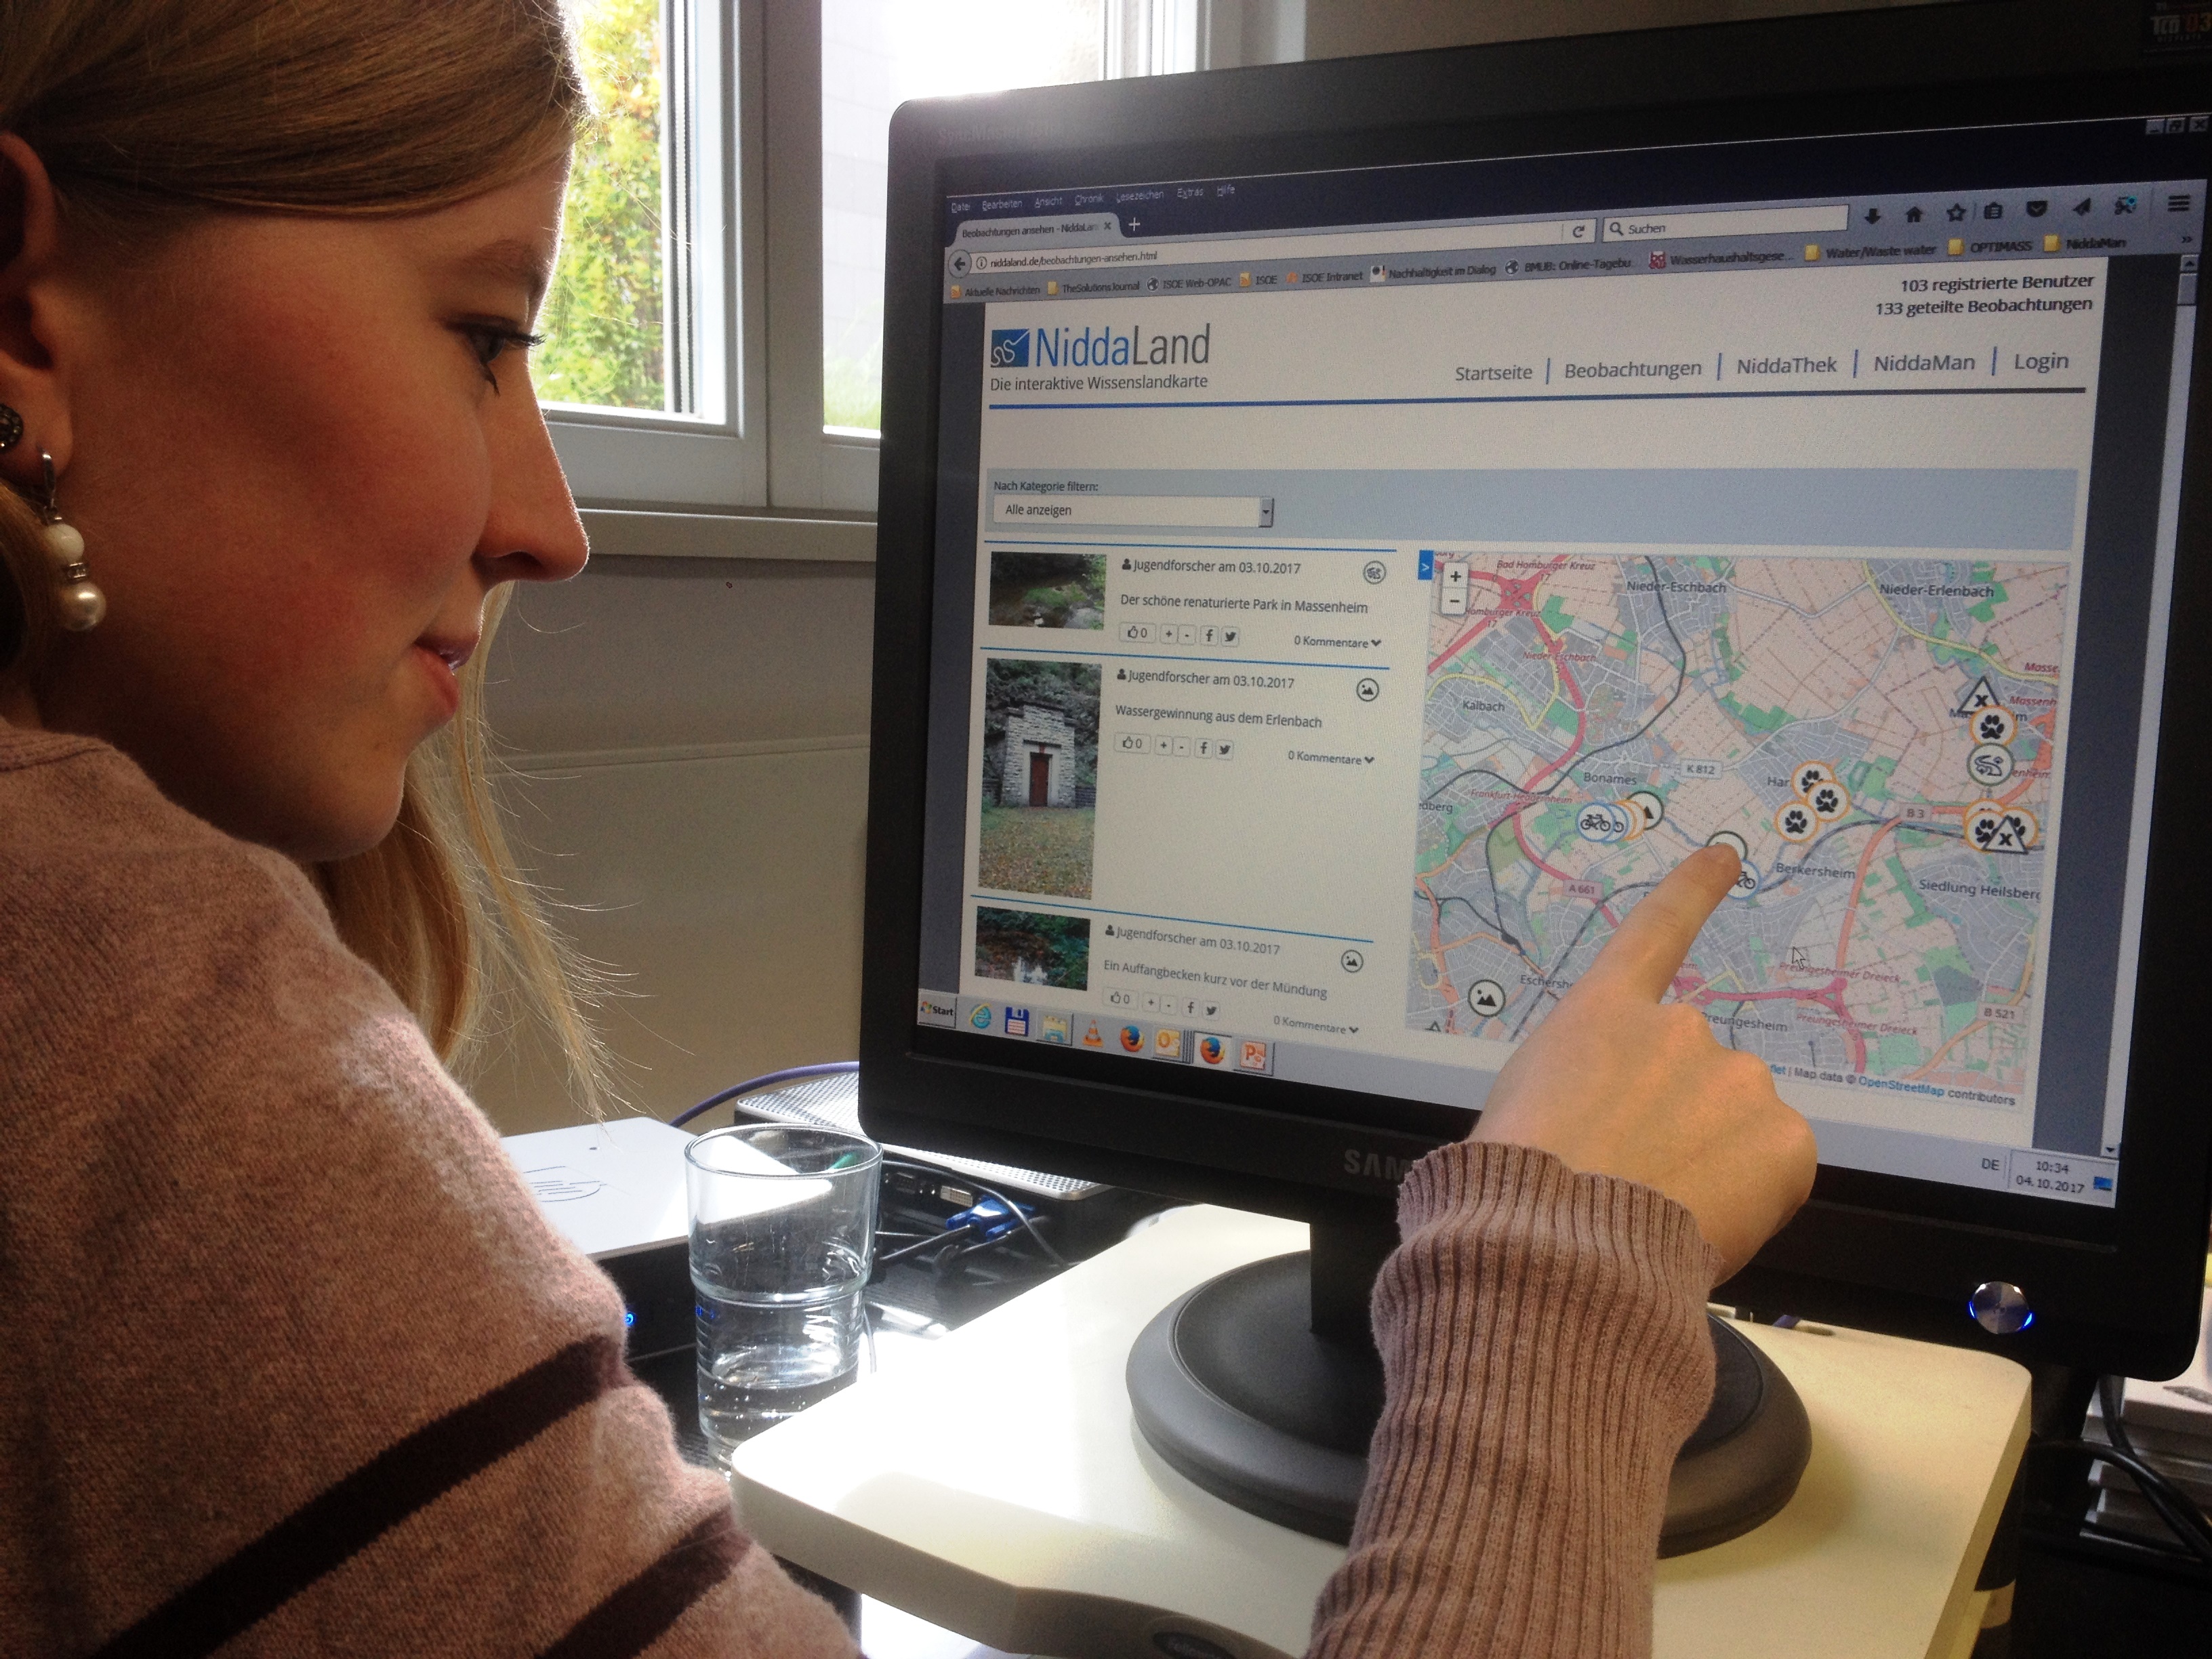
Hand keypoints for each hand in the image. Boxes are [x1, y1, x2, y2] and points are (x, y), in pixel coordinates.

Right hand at [1470, 844, 1816, 1276]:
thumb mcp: (1524, 1108)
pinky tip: (1705, 1225)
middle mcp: (1679, 1030)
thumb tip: (1618, 1129)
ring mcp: (1736, 1079)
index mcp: (1602, 1016)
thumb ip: (1584, 1088)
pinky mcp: (1784, 1137)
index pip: (1654, 935)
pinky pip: (1775, 1171)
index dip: (1692, 892)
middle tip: (1638, 1183)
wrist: (1558, 1248)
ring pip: (1739, 1127)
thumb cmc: (1520, 1186)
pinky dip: (1752, 1201)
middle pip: (1698, 1077)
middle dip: (1683, 1124)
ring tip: (1662, 1212)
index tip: (1725, 857)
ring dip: (1716, 1164)